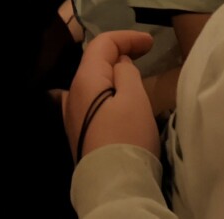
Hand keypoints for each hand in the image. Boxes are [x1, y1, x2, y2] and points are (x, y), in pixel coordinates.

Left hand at [64, 31, 158, 161]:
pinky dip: (108, 90)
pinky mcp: (79, 131)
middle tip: (145, 52)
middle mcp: (72, 92)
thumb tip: (119, 64)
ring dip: (113, 72)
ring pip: (94, 81)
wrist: (114, 185)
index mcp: (84, 79)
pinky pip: (93, 99)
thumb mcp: (135, 98)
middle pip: (95, 61)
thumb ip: (126, 73)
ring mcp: (72, 114)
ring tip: (134, 72)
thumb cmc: (127, 137)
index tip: (150, 41)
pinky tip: (119, 97)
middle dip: (120, 52)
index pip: (102, 44)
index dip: (126, 38)